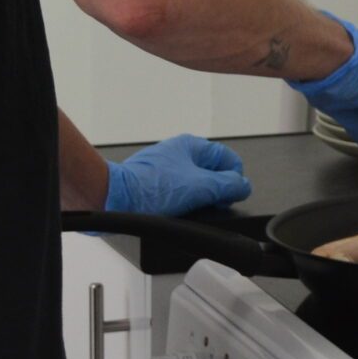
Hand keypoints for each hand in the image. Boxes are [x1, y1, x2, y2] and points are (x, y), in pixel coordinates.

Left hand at [102, 134, 252, 215]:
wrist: (114, 200)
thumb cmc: (150, 188)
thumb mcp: (200, 187)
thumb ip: (228, 185)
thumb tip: (244, 185)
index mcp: (191, 145)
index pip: (228, 159)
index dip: (235, 178)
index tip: (233, 194)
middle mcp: (178, 153)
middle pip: (212, 173)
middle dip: (214, 191)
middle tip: (210, 204)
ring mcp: (164, 168)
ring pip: (194, 185)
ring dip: (197, 198)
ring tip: (188, 210)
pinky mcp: (153, 184)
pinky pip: (177, 193)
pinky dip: (180, 203)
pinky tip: (174, 212)